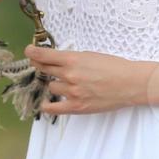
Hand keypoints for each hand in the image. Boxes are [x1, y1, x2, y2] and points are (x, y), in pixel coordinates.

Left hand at [25, 45, 147, 114]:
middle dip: (42, 66)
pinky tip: (46, 103)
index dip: (33, 53)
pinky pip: (54, 108)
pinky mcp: (77, 107)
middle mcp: (70, 75)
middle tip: (42, 65)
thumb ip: (73, 58)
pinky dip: (48, 105)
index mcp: (73, 59)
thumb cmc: (115, 67)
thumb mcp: (92, 55)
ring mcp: (72, 92)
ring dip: (56, 84)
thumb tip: (58, 60)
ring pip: (52, 87)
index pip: (45, 55)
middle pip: (45, 70)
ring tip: (68, 83)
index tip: (28, 51)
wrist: (130, 83)